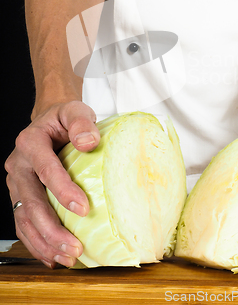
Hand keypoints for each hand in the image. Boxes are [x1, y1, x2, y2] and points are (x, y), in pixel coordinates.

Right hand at [5, 101, 100, 267]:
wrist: (49, 121)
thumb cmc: (65, 118)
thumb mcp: (75, 110)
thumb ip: (82, 122)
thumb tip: (88, 142)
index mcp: (30, 142)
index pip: (46, 170)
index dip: (63, 191)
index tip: (83, 209)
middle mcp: (18, 165)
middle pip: (31, 202)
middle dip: (51, 229)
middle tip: (74, 247)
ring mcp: (17, 183)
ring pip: (24, 219)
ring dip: (44, 242)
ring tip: (67, 258)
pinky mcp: (20, 196)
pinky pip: (24, 223)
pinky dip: (37, 243)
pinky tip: (53, 256)